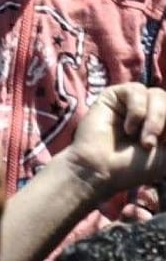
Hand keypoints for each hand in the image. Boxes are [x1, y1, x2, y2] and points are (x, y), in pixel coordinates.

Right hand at [60, 81, 165, 196]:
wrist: (102, 169)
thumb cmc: (134, 167)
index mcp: (163, 124)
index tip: (165, 142)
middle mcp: (148, 111)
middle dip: (163, 122)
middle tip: (150, 145)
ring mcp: (131, 102)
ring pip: (156, 94)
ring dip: (154, 118)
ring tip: (141, 139)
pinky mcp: (113, 95)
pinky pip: (136, 90)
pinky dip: (137, 111)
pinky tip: (128, 128)